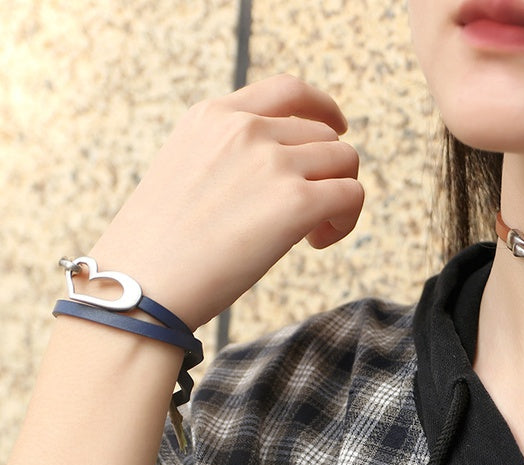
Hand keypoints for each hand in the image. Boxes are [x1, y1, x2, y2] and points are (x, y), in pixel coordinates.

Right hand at [87, 75, 364, 329]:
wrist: (141, 284)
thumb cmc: (157, 248)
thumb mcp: (183, 173)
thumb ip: (227, 158)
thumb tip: (278, 175)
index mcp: (212, 116)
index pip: (288, 91)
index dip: (322, 108)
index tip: (335, 129)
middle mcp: (245, 129)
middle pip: (324, 135)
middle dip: (327, 172)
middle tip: (306, 215)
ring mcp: (272, 163)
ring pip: (345, 161)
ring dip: (340, 196)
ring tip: (311, 232)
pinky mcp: (295, 202)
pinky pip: (351, 196)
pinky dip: (346, 220)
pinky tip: (317, 242)